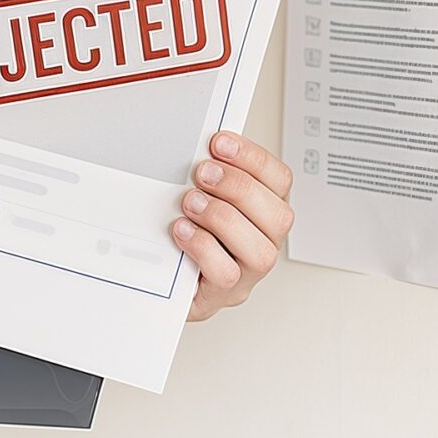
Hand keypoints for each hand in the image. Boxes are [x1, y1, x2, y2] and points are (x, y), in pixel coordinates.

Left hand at [174, 130, 293, 322]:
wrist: (158, 280)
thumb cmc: (182, 232)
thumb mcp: (198, 196)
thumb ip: (207, 175)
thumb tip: (199, 149)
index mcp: (264, 212)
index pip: (279, 180)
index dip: (252, 158)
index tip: (219, 142)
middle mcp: (263, 243)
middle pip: (278, 216)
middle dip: (238, 187)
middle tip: (203, 173)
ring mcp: (247, 273)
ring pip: (260, 252)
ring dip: (223, 218)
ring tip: (190, 202)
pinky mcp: (221, 295)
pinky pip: (226, 275)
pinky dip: (203, 247)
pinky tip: (183, 231)